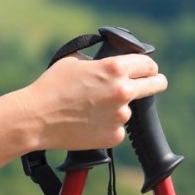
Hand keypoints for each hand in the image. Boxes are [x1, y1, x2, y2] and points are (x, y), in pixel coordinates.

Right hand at [17, 53, 166, 151]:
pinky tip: (89, 121)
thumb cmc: (52, 86)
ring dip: (118, 107)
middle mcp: (123, 91)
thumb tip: (108, 59)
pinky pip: (117, 127)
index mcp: (115, 68)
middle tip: (149, 84)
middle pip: (156, 85)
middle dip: (155, 82)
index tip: (148, 70)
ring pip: (129, 108)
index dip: (148, 66)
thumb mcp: (75, 59)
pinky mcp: (114, 136)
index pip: (149, 65)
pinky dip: (108, 125)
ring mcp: (121, 116)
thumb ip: (97, 58)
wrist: (37, 117)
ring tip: (92, 107)